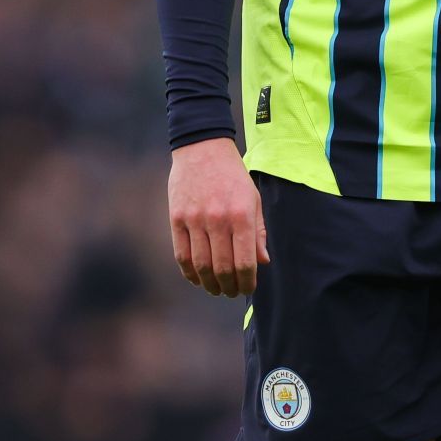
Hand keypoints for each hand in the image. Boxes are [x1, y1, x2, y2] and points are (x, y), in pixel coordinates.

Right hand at [167, 137, 268, 296]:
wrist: (202, 148)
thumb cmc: (233, 175)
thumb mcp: (253, 198)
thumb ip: (258, 231)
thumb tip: (262, 262)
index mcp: (241, 215)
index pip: (244, 262)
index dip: (247, 282)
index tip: (248, 289)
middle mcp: (218, 219)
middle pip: (222, 269)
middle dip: (229, 287)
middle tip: (232, 293)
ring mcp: (195, 220)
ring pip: (201, 266)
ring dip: (210, 284)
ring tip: (216, 289)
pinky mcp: (177, 218)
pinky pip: (182, 255)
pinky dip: (189, 273)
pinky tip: (197, 278)